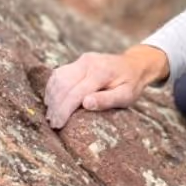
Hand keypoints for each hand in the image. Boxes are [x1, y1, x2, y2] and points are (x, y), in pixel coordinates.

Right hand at [44, 44, 169, 128]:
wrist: (134, 65)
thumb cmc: (131, 84)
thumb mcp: (126, 96)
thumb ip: (107, 100)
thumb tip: (86, 104)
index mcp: (101, 72)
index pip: (76, 92)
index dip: (64, 110)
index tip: (58, 125)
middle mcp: (89, 62)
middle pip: (63, 85)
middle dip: (56, 106)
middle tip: (53, 123)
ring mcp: (82, 60)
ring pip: (58, 78)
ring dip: (52, 97)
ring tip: (51, 115)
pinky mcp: (79, 61)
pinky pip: (59, 73)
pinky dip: (53, 88)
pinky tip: (52, 101)